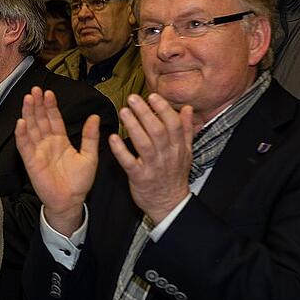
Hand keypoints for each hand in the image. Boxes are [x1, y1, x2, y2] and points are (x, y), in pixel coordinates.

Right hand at [15, 87, 99, 235]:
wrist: (71, 201)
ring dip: (28, 114)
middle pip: (40, 120)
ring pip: (31, 129)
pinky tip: (21, 122)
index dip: (51, 106)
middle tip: (35, 90)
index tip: (49, 93)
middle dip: (38, 105)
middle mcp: (47, 143)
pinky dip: (22, 135)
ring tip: (28, 99)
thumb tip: (94, 117)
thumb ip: (90, 137)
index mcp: (61, 141)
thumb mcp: (89, 156)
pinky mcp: (31, 162)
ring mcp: (38, 151)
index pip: (54, 119)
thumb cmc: (79, 182)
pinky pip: (25, 146)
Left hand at [109, 94, 192, 223]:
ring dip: (133, 126)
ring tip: (124, 112)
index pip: (173, 124)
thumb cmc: (174, 176)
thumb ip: (185, 130)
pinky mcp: (139, 177)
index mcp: (177, 147)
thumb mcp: (186, 152)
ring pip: (143, 143)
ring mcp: (153, 166)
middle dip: (145, 112)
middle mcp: (166, 155)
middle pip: (157, 130)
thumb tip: (186, 109)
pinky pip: (129, 162)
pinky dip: (121, 150)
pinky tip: (113, 138)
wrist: (169, 204)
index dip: (163, 108)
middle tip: (133, 98)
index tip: (152, 96)